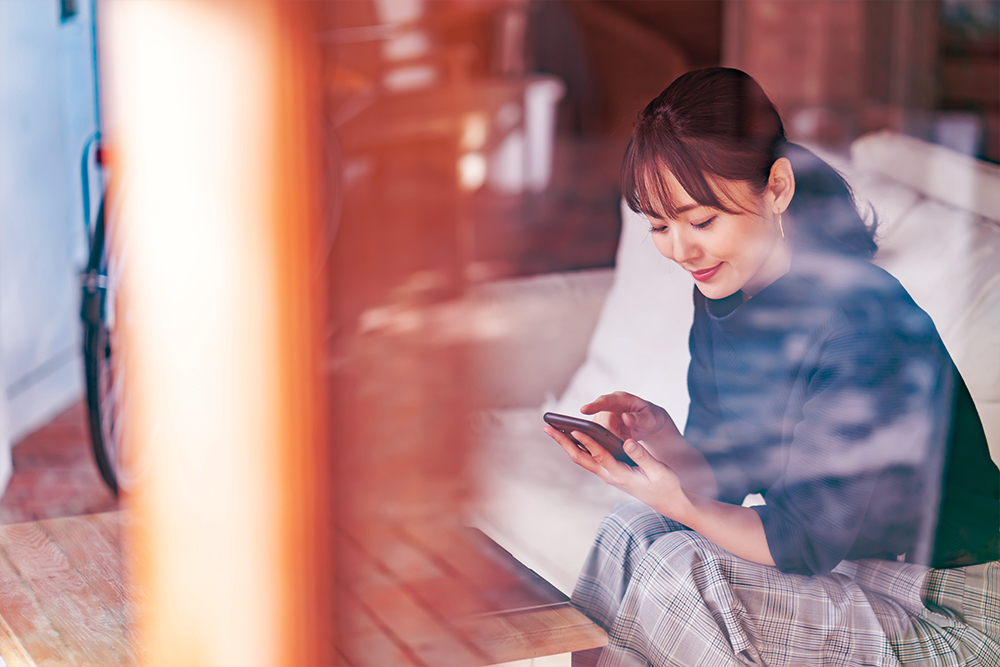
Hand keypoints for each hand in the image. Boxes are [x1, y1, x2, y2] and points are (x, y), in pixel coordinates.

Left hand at [542, 425, 688, 515]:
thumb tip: (627, 441)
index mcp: (621, 475)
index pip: (600, 456)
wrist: (668, 501)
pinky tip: (571, 436)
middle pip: (581, 458)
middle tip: (547, 427)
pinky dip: (578, 446)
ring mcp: (608, 474)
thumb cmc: (666, 485)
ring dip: (566, 443)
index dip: (587, 442)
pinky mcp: (610, 471)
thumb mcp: (659, 471)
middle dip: (563, 442)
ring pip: (582, 458)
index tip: (574, 429)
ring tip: (552, 428)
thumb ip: (642, 456)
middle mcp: (609, 475)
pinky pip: (589, 458)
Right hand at [581, 391, 682, 450]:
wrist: (650, 424)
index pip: (604, 401)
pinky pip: (598, 438)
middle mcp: (608, 408)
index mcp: (620, 399)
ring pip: (596, 432)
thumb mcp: (651, 418)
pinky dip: (604, 446)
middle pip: (598, 422)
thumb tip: (626, 418)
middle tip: (618, 445)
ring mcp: (604, 419)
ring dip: (604, 442)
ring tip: (617, 448)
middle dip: (605, 436)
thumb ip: (640, 419)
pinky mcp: (602, 430)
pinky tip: (612, 453)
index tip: (584, 410)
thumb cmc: (651, 417)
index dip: (593, 406)